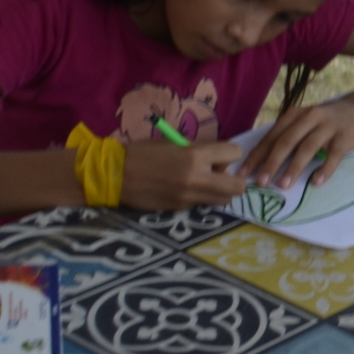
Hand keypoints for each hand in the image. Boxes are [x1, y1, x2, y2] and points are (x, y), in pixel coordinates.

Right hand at [120, 137, 247, 208]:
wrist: (115, 175)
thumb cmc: (142, 153)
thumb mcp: (173, 143)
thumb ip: (199, 150)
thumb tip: (219, 161)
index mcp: (194, 155)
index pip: (234, 154)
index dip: (231, 153)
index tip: (222, 154)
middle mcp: (196, 178)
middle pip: (237, 187)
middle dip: (235, 180)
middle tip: (222, 174)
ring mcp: (189, 197)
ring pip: (223, 200)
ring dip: (220, 191)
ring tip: (205, 182)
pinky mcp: (180, 209)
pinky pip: (202, 204)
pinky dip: (201, 197)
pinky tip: (186, 189)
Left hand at [246, 88, 353, 189]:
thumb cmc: (325, 121)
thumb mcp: (303, 122)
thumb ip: (286, 136)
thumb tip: (260, 161)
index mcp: (294, 115)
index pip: (271, 137)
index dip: (256, 155)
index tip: (243, 173)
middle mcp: (309, 117)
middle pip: (286, 141)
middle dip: (271, 163)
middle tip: (260, 182)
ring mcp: (328, 126)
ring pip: (307, 148)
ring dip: (293, 168)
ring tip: (283, 186)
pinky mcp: (344, 137)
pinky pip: (333, 155)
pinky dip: (324, 169)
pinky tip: (316, 182)